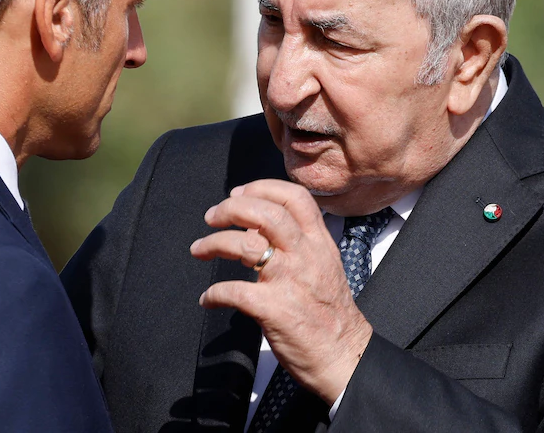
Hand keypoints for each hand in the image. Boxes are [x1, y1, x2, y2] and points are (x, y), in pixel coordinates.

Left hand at [190, 179, 371, 404]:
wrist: (344, 356)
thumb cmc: (329, 314)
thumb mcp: (321, 267)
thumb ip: (293, 244)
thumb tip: (252, 228)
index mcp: (319, 243)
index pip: (294, 197)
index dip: (261, 187)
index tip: (238, 193)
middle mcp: (306, 256)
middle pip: (267, 213)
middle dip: (232, 208)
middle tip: (211, 216)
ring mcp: (290, 281)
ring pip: (245, 247)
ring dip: (213, 244)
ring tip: (199, 250)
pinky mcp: (274, 310)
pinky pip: (234, 292)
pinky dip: (214, 293)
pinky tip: (208, 299)